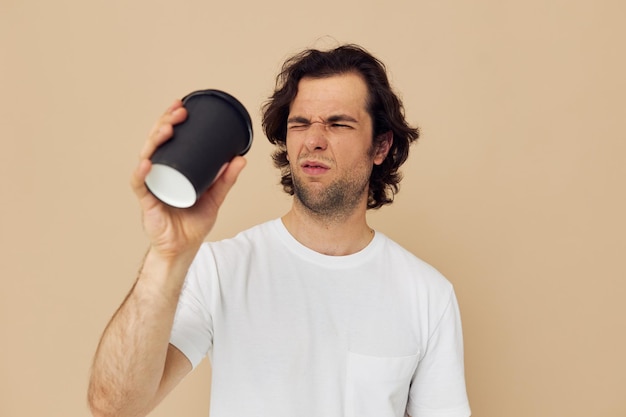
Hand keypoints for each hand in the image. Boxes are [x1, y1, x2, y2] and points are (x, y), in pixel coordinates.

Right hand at [130, 100, 246, 259]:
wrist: (184, 248)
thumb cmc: (193, 223)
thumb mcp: (214, 197)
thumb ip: (226, 179)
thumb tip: (241, 158)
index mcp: (172, 169)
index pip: (167, 139)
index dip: (171, 120)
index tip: (183, 106)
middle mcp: (158, 173)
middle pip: (155, 143)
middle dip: (164, 123)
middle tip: (179, 112)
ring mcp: (151, 186)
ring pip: (146, 157)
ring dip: (155, 140)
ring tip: (167, 129)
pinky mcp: (147, 202)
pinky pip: (140, 184)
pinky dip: (142, 173)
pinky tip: (147, 163)